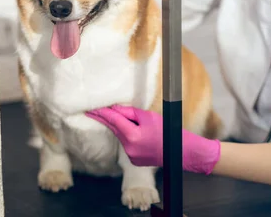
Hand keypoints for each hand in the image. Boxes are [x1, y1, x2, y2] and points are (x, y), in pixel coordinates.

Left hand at [85, 105, 220, 174]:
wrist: (179, 152)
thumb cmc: (167, 131)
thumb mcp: (148, 117)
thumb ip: (130, 113)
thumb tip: (115, 109)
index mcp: (132, 135)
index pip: (113, 120)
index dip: (102, 113)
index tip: (92, 108)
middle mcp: (129, 148)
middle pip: (114, 129)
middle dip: (104, 120)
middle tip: (91, 112)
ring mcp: (131, 156)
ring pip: (121, 137)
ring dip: (119, 128)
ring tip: (120, 119)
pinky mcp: (134, 161)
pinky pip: (127, 145)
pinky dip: (128, 137)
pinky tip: (135, 133)